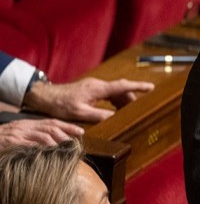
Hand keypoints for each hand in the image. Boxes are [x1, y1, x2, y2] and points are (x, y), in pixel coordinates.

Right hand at [0, 118, 83, 148]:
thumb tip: (54, 143)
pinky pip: (29, 143)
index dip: (68, 126)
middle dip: (66, 133)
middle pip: (51, 127)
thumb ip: (35, 137)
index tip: (81, 131)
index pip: (52, 122)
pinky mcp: (12, 141)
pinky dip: (41, 147)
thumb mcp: (20, 135)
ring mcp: (18, 133)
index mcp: (29, 124)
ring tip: (66, 148)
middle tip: (76, 141)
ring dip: (57, 141)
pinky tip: (49, 151)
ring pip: (42, 134)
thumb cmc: (3, 140)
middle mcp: (26, 126)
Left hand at [23, 78, 154, 121]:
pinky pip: (108, 93)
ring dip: (123, 100)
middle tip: (138, 109)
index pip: (122, 86)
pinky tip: (114, 109)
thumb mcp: (79, 113)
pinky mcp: (90, 89)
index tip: (151, 87)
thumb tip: (115, 118)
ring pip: (115, 91)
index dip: (138, 87)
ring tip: (127, 112)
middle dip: (132, 97)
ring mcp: (94, 86)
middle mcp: (98, 85)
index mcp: (98, 89)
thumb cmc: (60, 104)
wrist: (45, 96)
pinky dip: (115, 100)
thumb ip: (98, 115)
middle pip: (121, 89)